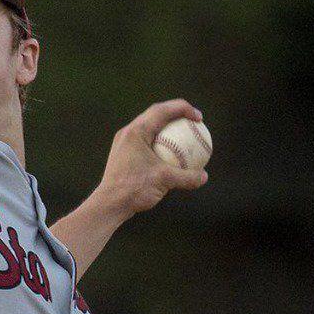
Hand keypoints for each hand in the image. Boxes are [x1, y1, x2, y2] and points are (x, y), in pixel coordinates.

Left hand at [96, 99, 209, 218]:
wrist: (109, 204)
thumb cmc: (133, 189)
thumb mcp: (165, 181)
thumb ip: (187, 177)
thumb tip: (204, 177)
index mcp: (136, 132)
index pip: (162, 110)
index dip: (183, 109)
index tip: (199, 118)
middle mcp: (128, 133)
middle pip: (155, 114)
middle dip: (176, 113)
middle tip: (193, 122)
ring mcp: (124, 143)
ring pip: (149, 127)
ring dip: (168, 127)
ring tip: (184, 134)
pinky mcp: (124, 154)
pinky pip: (146, 142)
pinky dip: (160, 143)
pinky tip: (171, 155)